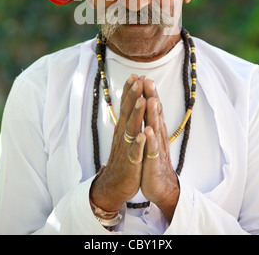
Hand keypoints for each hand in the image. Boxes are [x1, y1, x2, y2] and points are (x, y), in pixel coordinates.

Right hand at [89, 74, 146, 211]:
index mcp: (123, 128)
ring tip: (142, 100)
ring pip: (131, 129)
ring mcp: (126, 149)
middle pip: (127, 113)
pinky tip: (143, 135)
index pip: (126, 106)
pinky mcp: (131, 164)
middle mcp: (123, 135)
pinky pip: (135, 153)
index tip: (135, 74)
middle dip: (133, 96)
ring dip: (136, 115)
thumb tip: (130, 99)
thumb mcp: (125, 135)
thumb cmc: (123, 157)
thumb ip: (127, 118)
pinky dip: (139, 144)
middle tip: (137, 80)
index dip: (130, 91)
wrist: (115, 184)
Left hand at [140, 79, 179, 221]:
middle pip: (154, 113)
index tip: (142, 76)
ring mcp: (156, 148)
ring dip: (152, 114)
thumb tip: (147, 101)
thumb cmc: (152, 158)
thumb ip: (149, 119)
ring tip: (150, 99)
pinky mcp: (153, 162)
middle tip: (148, 80)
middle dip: (151, 96)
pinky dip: (150, 140)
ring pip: (155, 128)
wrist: (160, 185)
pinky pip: (152, 150)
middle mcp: (157, 135)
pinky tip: (147, 132)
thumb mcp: (150, 136)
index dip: (147, 92)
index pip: (151, 107)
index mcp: (154, 128)